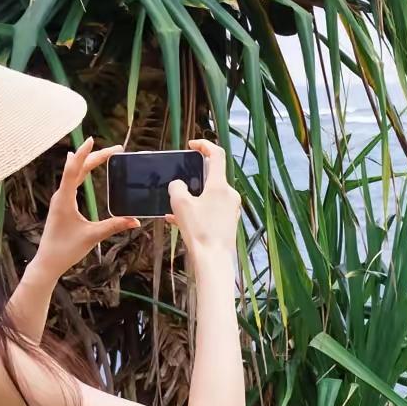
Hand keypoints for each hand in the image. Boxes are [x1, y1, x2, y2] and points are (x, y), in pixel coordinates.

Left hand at [32, 138, 139, 277]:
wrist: (48, 262)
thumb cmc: (65, 250)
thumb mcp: (93, 236)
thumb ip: (114, 226)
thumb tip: (136, 221)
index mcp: (64, 199)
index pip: (74, 170)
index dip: (85, 154)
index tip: (92, 139)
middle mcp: (60, 195)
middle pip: (78, 169)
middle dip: (96, 156)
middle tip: (116, 148)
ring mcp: (60, 199)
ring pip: (75, 174)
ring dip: (89, 162)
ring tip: (104, 152)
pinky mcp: (62, 204)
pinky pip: (72, 181)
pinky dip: (81, 171)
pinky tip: (81, 165)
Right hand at [164, 139, 240, 260]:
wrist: (214, 259)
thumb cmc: (199, 231)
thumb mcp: (180, 203)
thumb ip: (177, 187)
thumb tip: (179, 185)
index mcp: (220, 185)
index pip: (217, 155)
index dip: (204, 145)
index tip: (192, 145)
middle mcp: (230, 195)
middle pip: (212, 177)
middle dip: (195, 177)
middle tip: (180, 182)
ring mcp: (231, 209)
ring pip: (210, 196)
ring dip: (193, 197)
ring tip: (175, 208)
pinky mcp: (229, 222)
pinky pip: (211, 210)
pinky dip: (197, 211)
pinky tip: (180, 222)